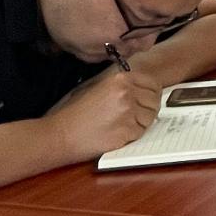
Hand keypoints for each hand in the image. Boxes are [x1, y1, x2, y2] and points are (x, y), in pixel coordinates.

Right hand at [46, 64, 161, 161]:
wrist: (61, 134)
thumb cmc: (77, 114)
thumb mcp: (100, 88)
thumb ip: (123, 86)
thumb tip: (145, 90)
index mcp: (120, 79)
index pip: (152, 84)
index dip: (152, 95)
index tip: (147, 102)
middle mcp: (126, 92)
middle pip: (154, 101)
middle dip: (147, 110)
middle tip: (134, 117)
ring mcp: (128, 111)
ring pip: (150, 118)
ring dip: (140, 124)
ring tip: (121, 125)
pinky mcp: (126, 130)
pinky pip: (140, 133)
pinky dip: (132, 136)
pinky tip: (116, 134)